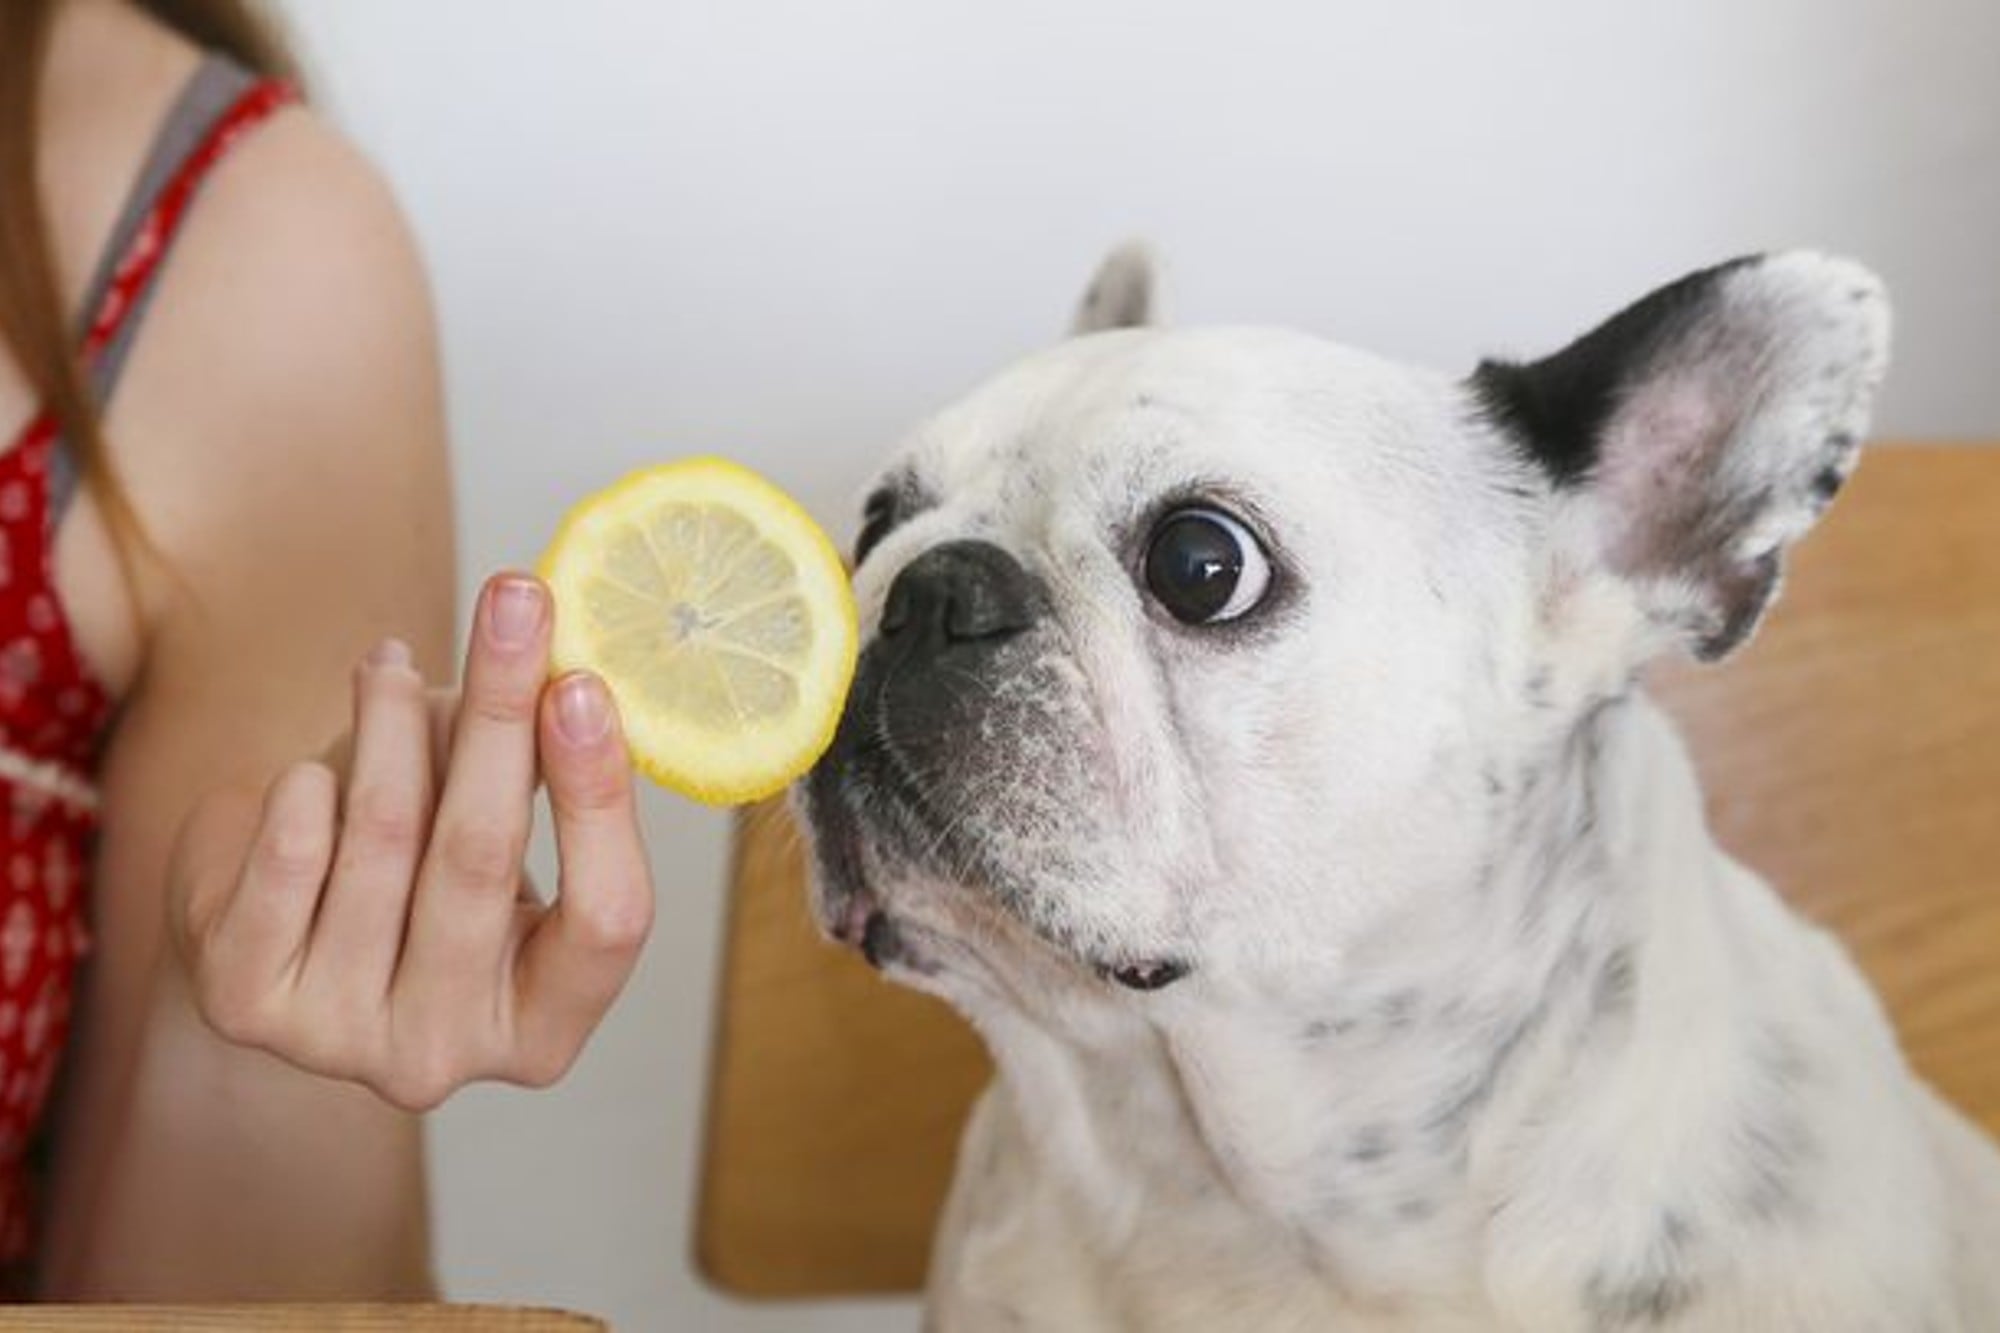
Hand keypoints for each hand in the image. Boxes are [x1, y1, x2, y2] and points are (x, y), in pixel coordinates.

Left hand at [168, 573, 655, 1109]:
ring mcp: (345, 1042)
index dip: (599, 802)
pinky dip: (307, 786)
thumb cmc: (415, 871)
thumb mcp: (493, 826)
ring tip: (392, 664)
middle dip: (500, 712)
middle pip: (485, 861)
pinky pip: (291, 855)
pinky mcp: (250, 1003)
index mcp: (545, 1026)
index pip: (609, 921)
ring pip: (383, 838)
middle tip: (515, 600)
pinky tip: (315, 767)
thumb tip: (548, 656)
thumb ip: (530, 762)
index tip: (583, 685)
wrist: (274, 932)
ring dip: (393, 723)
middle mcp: (451, 1053)